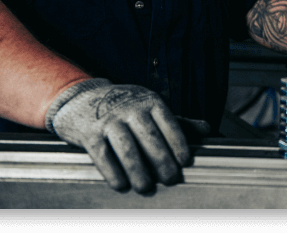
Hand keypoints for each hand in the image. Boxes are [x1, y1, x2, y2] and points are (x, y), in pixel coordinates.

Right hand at [45, 79, 208, 192]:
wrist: (80, 99)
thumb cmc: (123, 107)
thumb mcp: (150, 107)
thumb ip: (177, 120)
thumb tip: (206, 130)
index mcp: (149, 101)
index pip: (168, 121)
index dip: (178, 141)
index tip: (185, 161)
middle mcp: (129, 108)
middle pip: (149, 136)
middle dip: (161, 160)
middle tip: (171, 179)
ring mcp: (108, 120)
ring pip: (126, 147)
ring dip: (138, 169)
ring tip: (146, 187)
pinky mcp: (89, 133)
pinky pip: (102, 155)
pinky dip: (112, 171)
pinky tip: (121, 184)